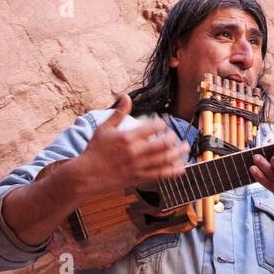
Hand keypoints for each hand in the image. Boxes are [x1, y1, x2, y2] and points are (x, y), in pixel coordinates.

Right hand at [72, 93, 189, 197]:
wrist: (87, 175)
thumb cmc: (95, 150)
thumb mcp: (104, 128)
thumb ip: (118, 113)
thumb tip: (125, 96)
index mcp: (128, 137)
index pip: (154, 127)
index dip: (162, 123)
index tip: (162, 123)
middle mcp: (136, 152)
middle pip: (164, 143)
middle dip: (173, 138)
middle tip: (175, 135)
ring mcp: (139, 166)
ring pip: (165, 159)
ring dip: (179, 153)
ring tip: (186, 148)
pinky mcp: (139, 178)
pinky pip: (161, 175)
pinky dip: (173, 171)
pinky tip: (182, 168)